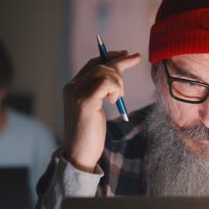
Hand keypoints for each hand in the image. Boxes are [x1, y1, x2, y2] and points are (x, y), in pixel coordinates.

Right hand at [63, 50, 140, 172]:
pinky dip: (115, 88)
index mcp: (73, 87)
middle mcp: (72, 87)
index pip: (93, 63)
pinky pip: (105, 83)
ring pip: (104, 72)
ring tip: (118, 98)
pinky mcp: (84, 101)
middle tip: (136, 59)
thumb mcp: (94, 107)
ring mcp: (76, 93)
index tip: (127, 54)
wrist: (80, 153)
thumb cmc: (90, 133)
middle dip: (121, 62)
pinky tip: (114, 101)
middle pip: (100, 64)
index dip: (110, 56)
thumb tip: (115, 74)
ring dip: (118, 82)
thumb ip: (99, 91)